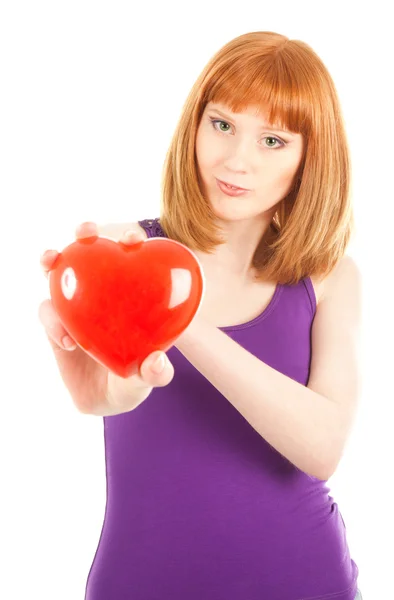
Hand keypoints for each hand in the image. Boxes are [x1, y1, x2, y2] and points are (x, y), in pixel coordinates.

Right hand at [38, 222, 174, 414]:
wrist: (103, 400)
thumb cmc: (131, 381)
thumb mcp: (147, 379)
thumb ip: (155, 374)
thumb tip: (156, 361)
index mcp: (131, 295)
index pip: (131, 259)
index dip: (131, 241)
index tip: (132, 239)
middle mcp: (102, 293)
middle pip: (92, 253)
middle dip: (86, 234)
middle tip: (85, 231)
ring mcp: (77, 304)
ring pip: (61, 273)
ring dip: (54, 260)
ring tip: (51, 261)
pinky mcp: (56, 321)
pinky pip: (48, 310)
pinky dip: (52, 319)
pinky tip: (65, 339)